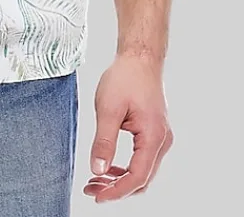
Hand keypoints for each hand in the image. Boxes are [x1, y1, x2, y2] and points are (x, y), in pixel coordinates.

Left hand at [84, 54, 172, 202]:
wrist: (139, 58)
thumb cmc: (125, 78)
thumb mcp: (108, 109)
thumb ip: (103, 142)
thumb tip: (97, 171)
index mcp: (153, 137)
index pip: (137, 177)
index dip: (116, 191)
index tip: (96, 195)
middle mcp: (162, 141)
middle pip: (142, 179)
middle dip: (116, 188)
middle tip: (90, 189)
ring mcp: (161, 137)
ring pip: (143, 171)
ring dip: (121, 180)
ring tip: (96, 180)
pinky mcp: (155, 132)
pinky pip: (143, 159)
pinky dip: (127, 168)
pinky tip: (109, 166)